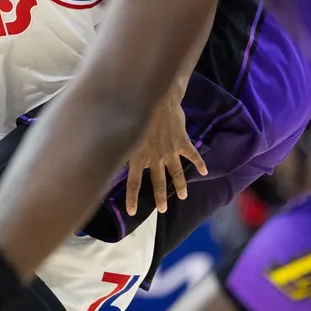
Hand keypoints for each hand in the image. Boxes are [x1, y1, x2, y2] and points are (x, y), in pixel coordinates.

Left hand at [125, 90, 207, 214]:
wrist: (158, 98)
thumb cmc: (136, 111)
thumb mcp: (123, 132)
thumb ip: (119, 147)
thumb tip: (106, 157)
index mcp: (138, 157)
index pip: (133, 184)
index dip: (133, 199)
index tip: (132, 212)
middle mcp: (155, 158)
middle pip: (158, 182)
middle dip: (160, 197)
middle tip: (162, 209)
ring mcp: (171, 151)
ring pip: (177, 173)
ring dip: (181, 185)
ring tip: (184, 196)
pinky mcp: (182, 142)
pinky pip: (192, 155)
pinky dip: (199, 163)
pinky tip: (204, 171)